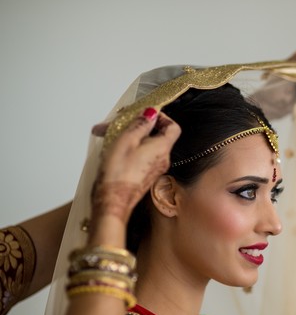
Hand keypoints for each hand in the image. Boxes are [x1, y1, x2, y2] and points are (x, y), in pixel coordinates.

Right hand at [91, 109, 180, 225]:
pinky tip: (109, 147)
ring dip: (127, 136)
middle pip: (156, 135)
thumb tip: (151, 113)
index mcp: (163, 148)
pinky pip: (140, 155)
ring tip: (104, 133)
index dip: (162, 117)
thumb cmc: (119, 172)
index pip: (173, 127)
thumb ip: (141, 124)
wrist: (113, 201)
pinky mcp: (145, 175)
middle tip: (115, 121)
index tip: (144, 114)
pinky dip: (128, 148)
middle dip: (136, 125)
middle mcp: (163, 158)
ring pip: (145, 145)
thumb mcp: (127, 140)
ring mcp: (155, 168)